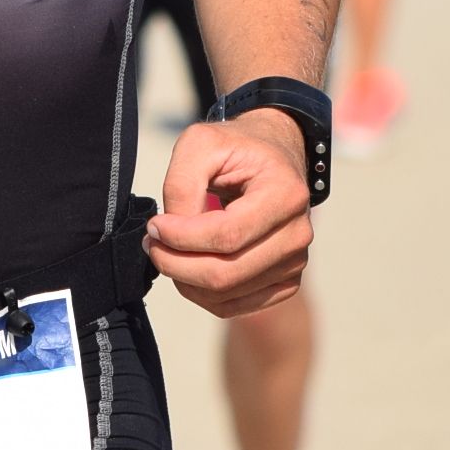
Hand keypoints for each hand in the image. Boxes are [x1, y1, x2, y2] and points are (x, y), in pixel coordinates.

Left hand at [147, 108, 311, 317]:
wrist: (271, 157)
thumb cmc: (236, 148)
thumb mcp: (201, 143)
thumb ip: (181, 185)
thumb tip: (170, 233)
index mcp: (286, 195)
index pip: (227, 236)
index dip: (181, 237)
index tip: (154, 225)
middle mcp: (298, 234)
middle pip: (226, 274)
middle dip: (176, 264)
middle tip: (152, 243)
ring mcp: (294, 262)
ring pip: (227, 295)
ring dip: (185, 279)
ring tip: (168, 251)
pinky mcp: (284, 282)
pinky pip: (235, 306)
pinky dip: (202, 295)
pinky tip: (188, 268)